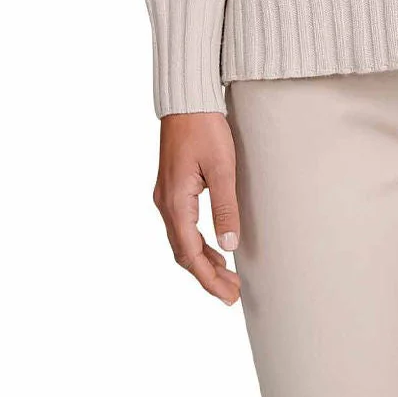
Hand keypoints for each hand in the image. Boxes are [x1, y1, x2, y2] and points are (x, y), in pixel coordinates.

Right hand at [153, 113, 241, 305]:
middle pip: (183, 253)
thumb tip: (229, 247)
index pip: (190, 254)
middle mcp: (165, 204)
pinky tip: (214, 248)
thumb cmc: (205, 128)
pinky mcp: (172, 189)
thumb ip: (225, 207)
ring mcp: (166, 197)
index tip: (228, 296)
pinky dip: (198, 244)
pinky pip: (182, 227)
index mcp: (175, 202)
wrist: (188, 100)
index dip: (208, 278)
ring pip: (182, 242)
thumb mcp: (222, 167)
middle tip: (232, 294)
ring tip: (226, 277)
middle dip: (207, 276)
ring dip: (203, 261)